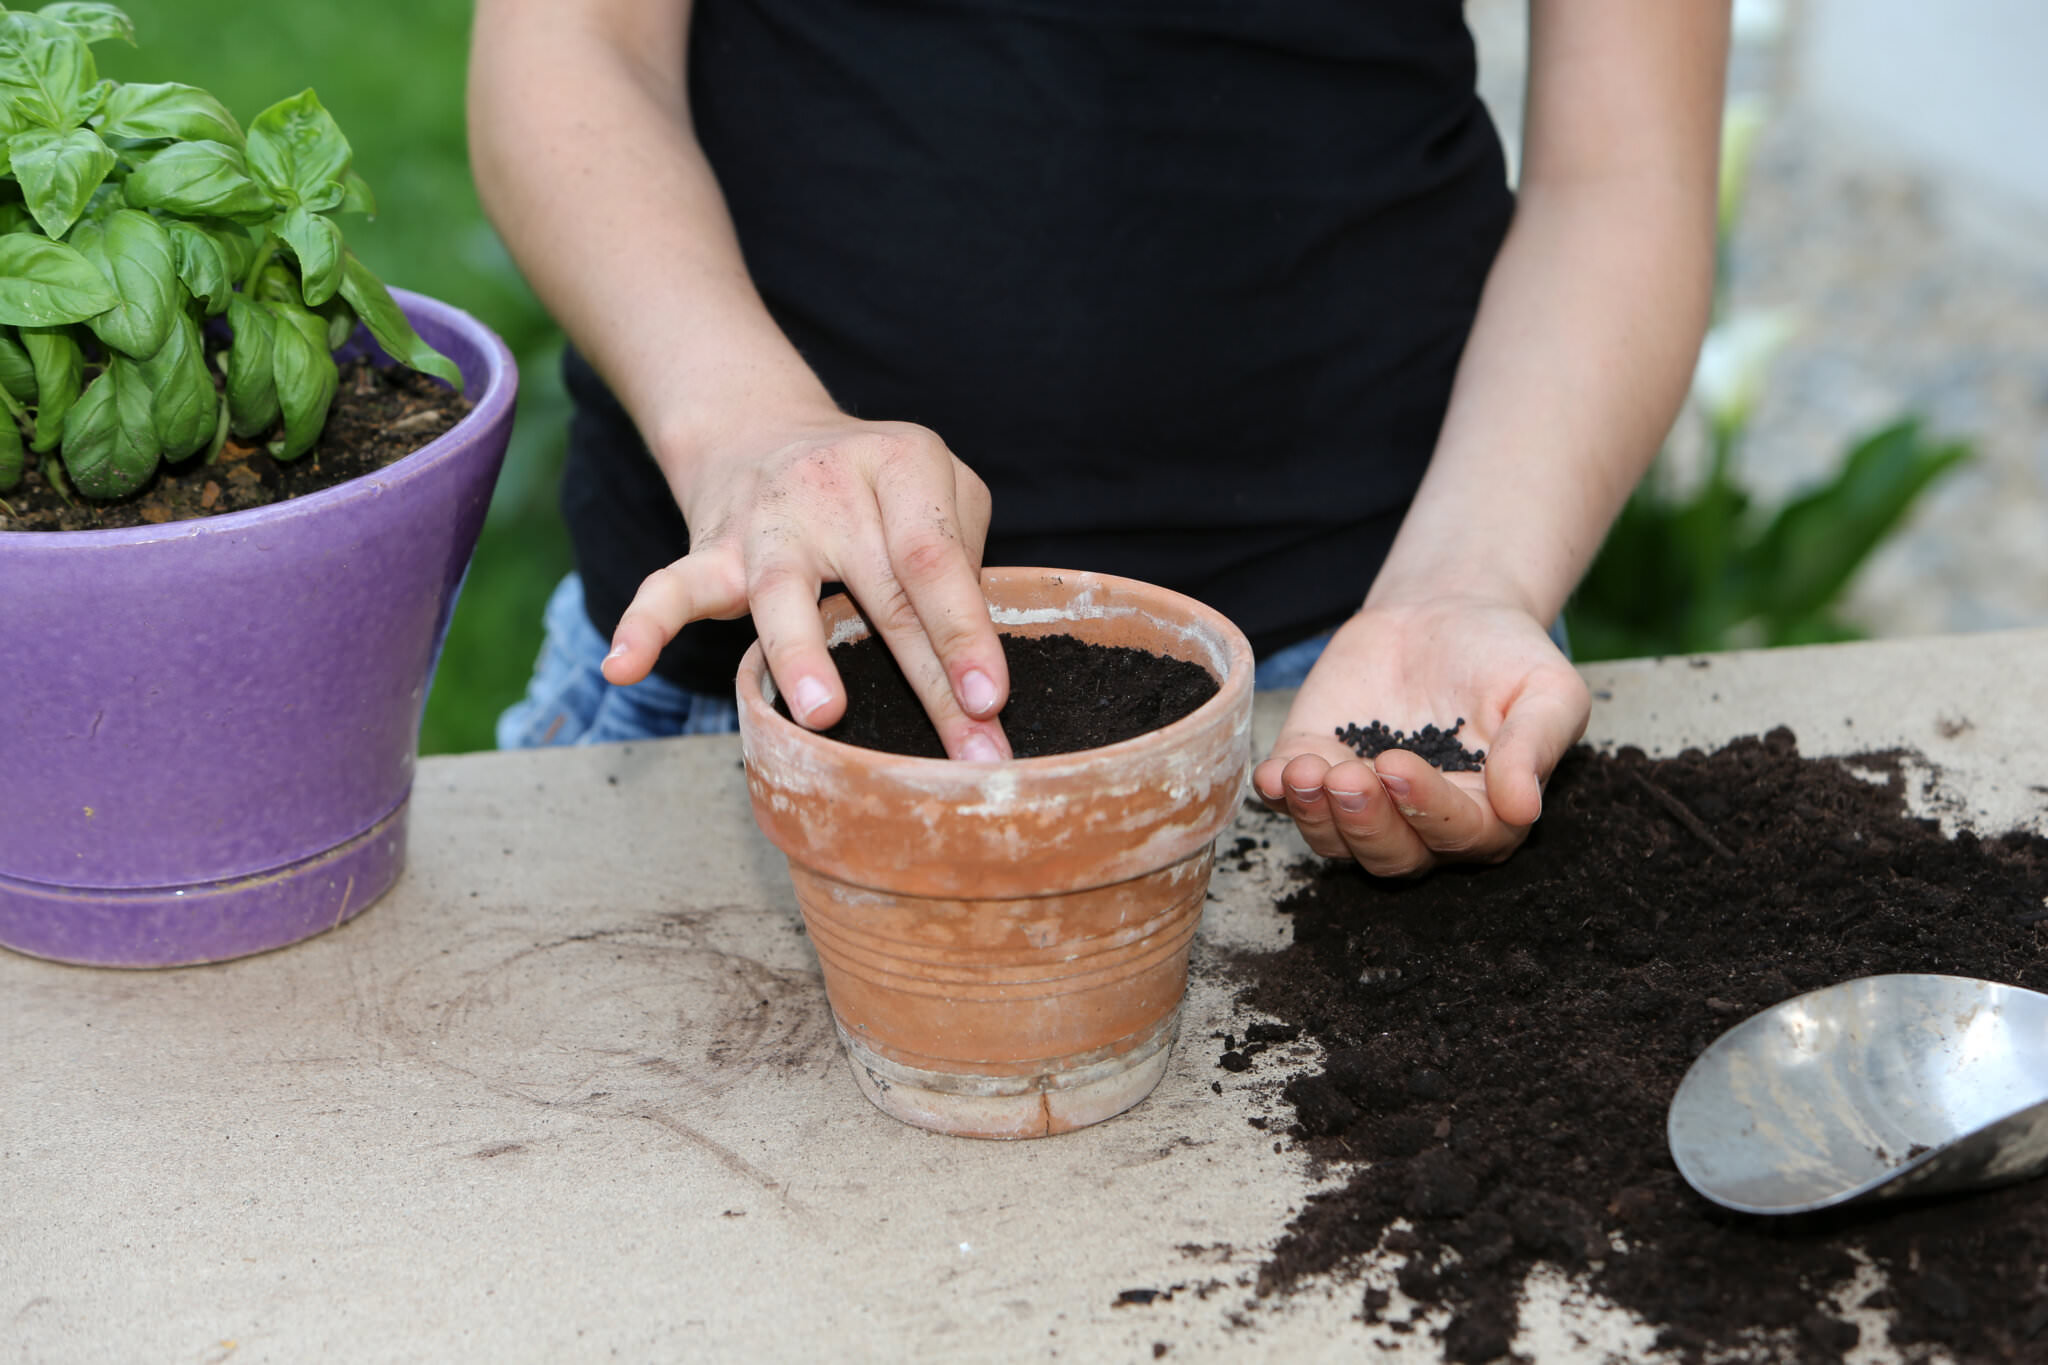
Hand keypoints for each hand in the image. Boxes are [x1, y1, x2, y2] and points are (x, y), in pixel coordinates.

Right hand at [602, 411, 1012, 760]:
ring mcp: (768, 520)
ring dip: (802, 654)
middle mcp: (835, 487)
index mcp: (904, 465)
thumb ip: (964, 555)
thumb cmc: (874, 484)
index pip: (938, 558)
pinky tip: (623, 666)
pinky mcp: (712, 548)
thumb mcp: (938, 485)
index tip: (991, 699)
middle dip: (926, 680)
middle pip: (883, 591)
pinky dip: (644, 624)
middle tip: (965, 749)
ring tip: (822, 713)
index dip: (966, 631)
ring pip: (783, 590)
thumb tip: (978, 669)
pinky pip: (671, 586)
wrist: (764, 429)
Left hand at [1251, 596, 1589, 875]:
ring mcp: (1363, 799)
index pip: (1457, 833)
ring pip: (1335, 839)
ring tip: (1303, 774)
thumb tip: (1525, 809)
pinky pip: (1289, 799)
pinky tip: (1271, 774)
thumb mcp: (1547, 690)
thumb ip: (1536, 746)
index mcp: (1486, 815)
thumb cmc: (1506, 656)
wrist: (1446, 610)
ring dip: (1316, 815)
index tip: (1399, 764)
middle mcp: (1420, 822)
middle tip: (1349, 778)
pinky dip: (1277, 794)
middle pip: (1391, 853)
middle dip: (1365, 821)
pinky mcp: (1317, 764)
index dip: (1426, 807)